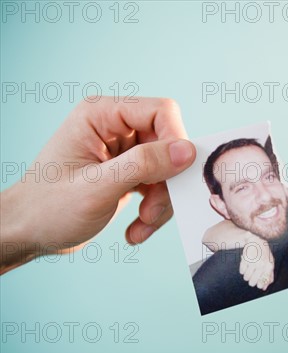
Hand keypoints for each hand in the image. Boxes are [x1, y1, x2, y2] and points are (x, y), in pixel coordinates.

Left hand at [1, 97, 195, 273]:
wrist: (28, 233)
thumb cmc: (47, 208)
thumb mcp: (96, 187)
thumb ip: (143, 165)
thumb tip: (187, 151)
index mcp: (101, 115)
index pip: (160, 112)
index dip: (176, 141)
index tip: (177, 176)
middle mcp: (115, 128)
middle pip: (169, 144)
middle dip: (166, 182)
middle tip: (151, 211)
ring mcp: (124, 152)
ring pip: (169, 169)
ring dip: (161, 202)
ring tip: (141, 224)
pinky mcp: (130, 173)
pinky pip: (160, 186)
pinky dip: (155, 210)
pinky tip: (136, 228)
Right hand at [240, 236, 273, 290]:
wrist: (257, 241)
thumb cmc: (265, 254)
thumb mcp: (270, 263)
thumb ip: (269, 276)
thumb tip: (264, 288)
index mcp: (269, 266)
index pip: (262, 283)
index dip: (259, 285)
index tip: (258, 284)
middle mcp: (261, 265)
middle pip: (252, 282)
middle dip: (251, 282)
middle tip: (251, 278)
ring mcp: (253, 262)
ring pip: (246, 278)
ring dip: (246, 276)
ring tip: (249, 271)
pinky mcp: (245, 259)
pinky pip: (241, 271)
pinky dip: (242, 270)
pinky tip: (246, 266)